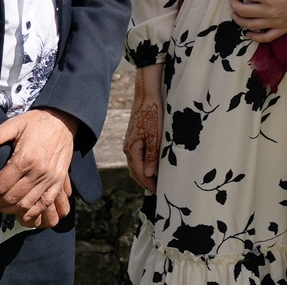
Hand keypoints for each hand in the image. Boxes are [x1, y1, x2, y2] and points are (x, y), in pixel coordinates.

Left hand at [0, 107, 77, 225]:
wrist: (64, 120)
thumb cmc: (38, 122)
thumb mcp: (15, 124)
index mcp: (25, 159)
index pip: (0, 186)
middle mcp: (39, 172)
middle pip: (11, 198)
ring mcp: (51, 179)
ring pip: (26, 205)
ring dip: (10, 209)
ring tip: (2, 203)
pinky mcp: (59, 181)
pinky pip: (44, 204)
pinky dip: (31, 213)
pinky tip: (21, 210)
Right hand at [123, 65, 163, 191]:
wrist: (146, 95)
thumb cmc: (152, 114)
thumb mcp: (154, 136)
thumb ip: (151, 155)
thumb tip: (149, 174)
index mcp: (131, 149)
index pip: (139, 173)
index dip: (149, 183)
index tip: (158, 191)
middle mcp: (128, 148)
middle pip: (135, 170)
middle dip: (145, 181)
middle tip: (157, 189)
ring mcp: (130, 142)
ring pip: (136, 163)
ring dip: (144, 173)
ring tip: (155, 180)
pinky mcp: (135, 136)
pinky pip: (138, 155)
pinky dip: (144, 163)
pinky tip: (152, 163)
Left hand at [231, 0, 286, 43]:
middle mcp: (270, 11)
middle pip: (245, 10)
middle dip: (236, 5)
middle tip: (233, 0)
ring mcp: (276, 23)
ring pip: (251, 25)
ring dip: (239, 20)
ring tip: (235, 15)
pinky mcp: (283, 30)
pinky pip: (265, 37)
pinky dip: (254, 37)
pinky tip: (248, 33)